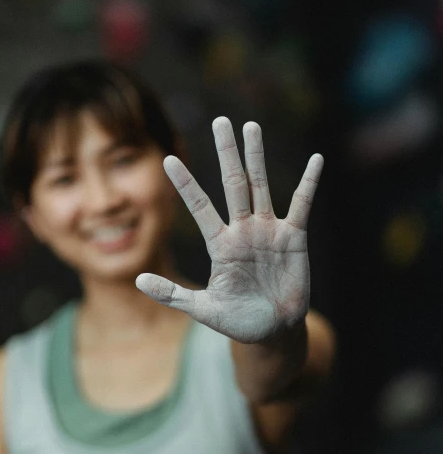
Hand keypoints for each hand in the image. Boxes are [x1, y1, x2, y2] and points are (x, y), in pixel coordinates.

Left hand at [136, 117, 322, 343]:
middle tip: (220, 121)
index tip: (168, 160)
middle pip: (233, 183)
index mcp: (219, 244)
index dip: (186, 184)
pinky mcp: (293, 237)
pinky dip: (309, 182)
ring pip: (261, 186)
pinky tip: (316, 159)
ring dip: (257, 156)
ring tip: (251, 127)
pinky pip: (301, 204)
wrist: (271, 331)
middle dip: (226, 153)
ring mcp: (268, 231)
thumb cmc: (236, 320)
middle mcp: (242, 230)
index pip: (199, 207)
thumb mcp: (202, 309)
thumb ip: (172, 294)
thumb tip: (138, 279)